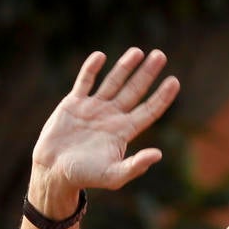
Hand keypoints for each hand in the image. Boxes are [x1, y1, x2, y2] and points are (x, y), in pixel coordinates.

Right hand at [29, 49, 181, 207]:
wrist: (53, 172)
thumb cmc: (85, 177)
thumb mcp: (113, 176)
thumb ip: (135, 166)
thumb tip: (158, 155)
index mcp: (123, 131)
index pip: (148, 110)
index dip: (162, 97)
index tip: (175, 81)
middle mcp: (111, 116)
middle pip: (134, 91)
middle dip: (147, 73)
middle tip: (161, 55)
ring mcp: (93, 108)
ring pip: (113, 82)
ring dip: (124, 66)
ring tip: (138, 51)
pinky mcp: (73, 104)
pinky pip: (85, 81)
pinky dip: (91, 69)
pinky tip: (100, 56)